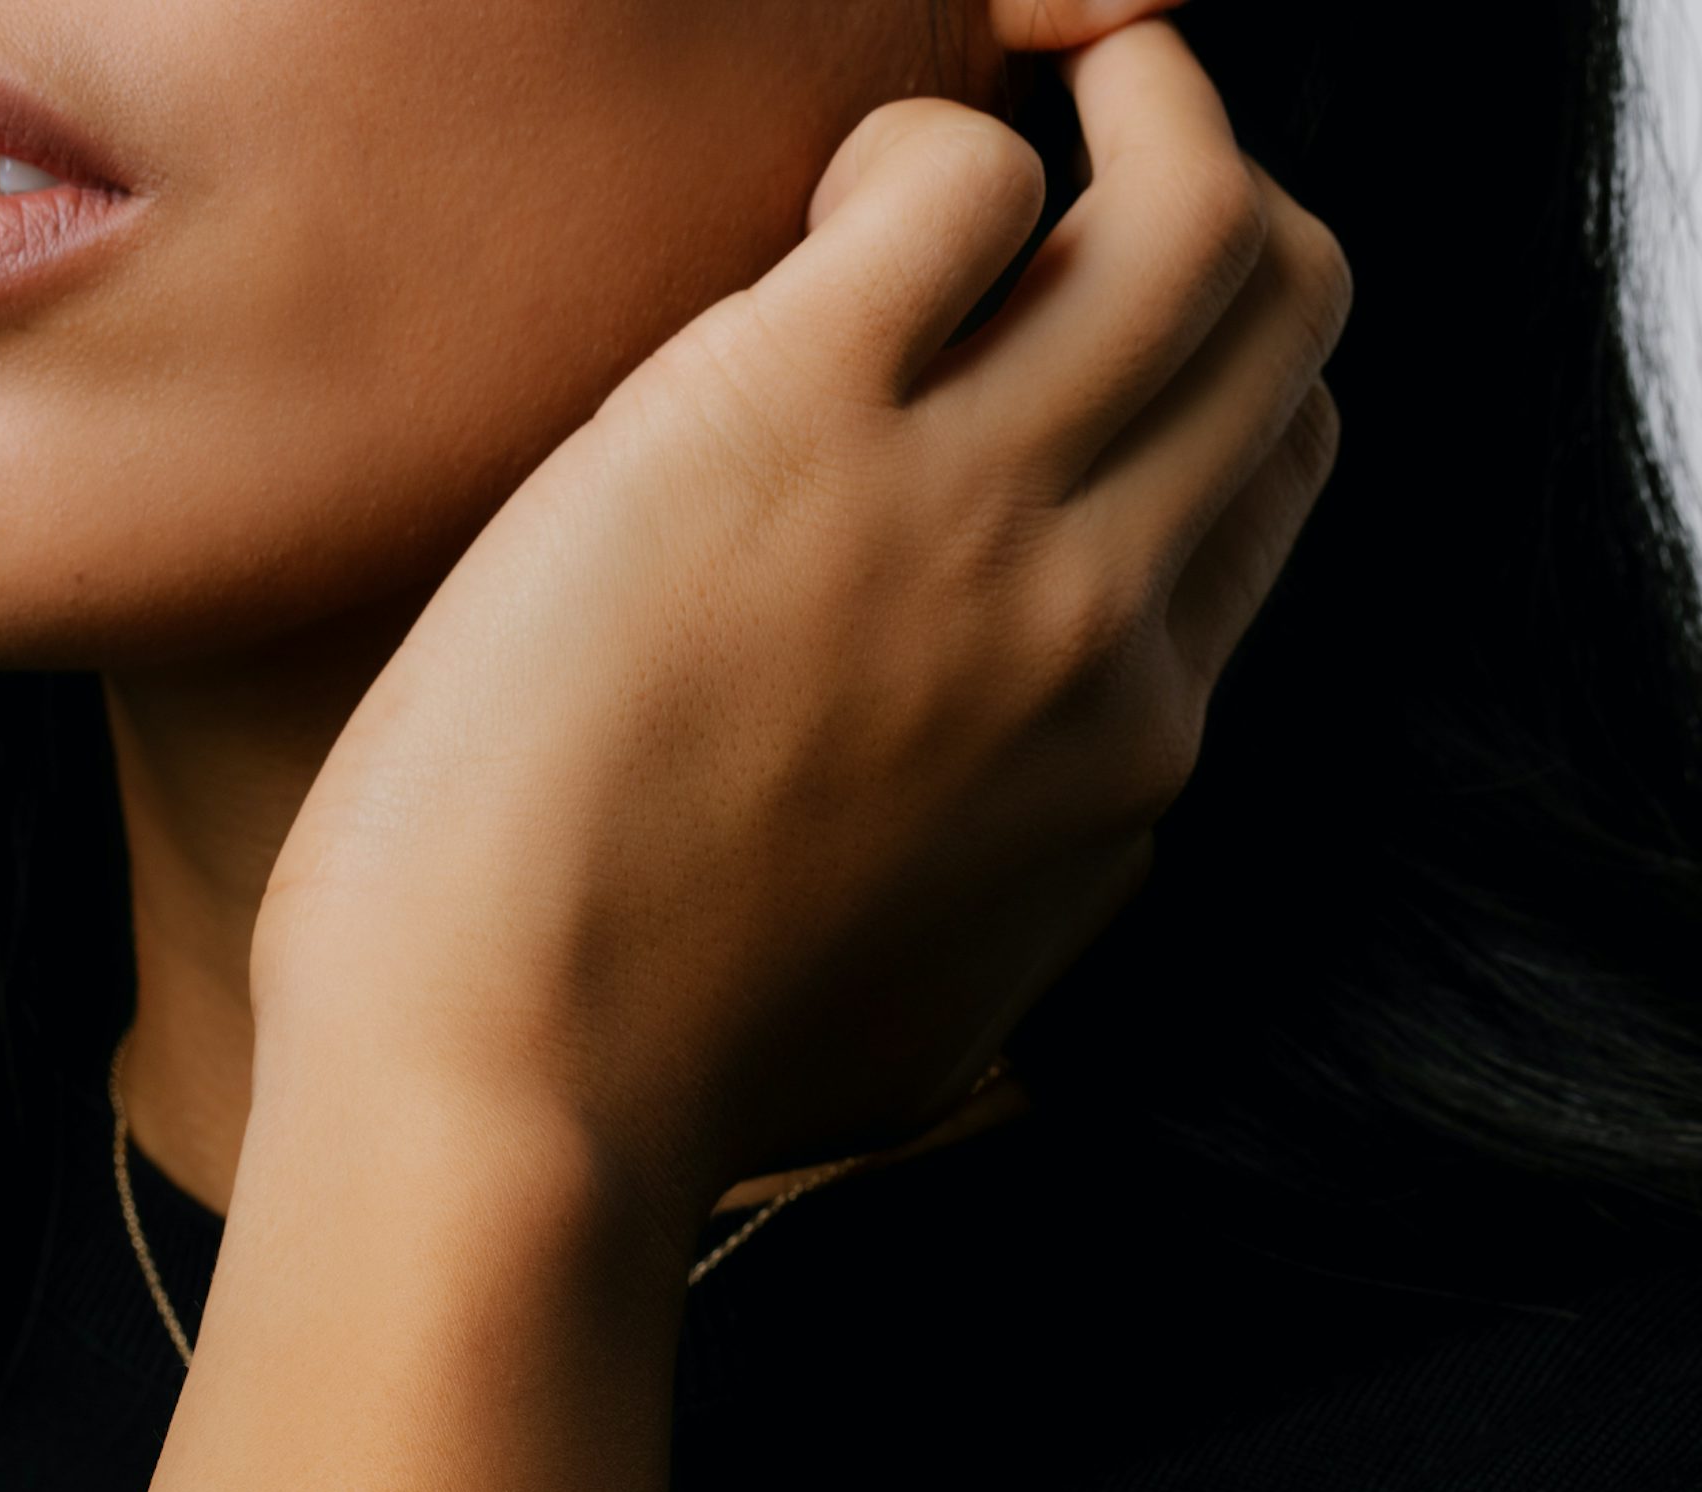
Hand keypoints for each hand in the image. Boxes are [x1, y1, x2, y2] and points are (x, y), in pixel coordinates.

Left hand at [251, 17, 1352, 1260]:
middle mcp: (1096, 617)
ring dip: (1128, 113)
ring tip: (993, 126)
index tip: (1106, 328)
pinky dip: (916, 146)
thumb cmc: (677, 1064)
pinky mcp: (787, 417)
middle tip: (1092, 163)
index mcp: (1133, 746)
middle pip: (1275, 319)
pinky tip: (822, 218)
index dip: (1211, 371)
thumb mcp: (949, 1012)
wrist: (508, 1085)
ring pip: (1190, 214)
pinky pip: (956, 177)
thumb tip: (1097, 798)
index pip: (1270, 480)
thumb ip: (1053, 887)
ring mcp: (961, 511)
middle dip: (1209, 199)